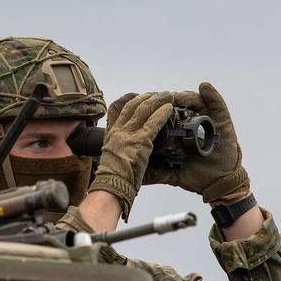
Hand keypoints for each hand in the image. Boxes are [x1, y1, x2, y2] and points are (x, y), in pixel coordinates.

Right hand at [88, 91, 173, 219]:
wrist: (111, 186)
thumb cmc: (112, 178)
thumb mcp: (110, 159)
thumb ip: (118, 150)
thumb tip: (124, 152)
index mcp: (111, 134)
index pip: (118, 109)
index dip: (129, 100)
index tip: (138, 96)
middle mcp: (119, 131)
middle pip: (133, 106)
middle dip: (147, 97)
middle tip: (158, 94)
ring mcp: (129, 135)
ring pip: (144, 110)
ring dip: (157, 101)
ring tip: (167, 96)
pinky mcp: (141, 142)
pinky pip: (153, 123)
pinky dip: (162, 114)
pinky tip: (169, 108)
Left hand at [144, 82, 249, 203]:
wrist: (219, 183)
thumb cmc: (197, 175)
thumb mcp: (173, 172)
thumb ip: (156, 173)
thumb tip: (138, 177)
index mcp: (179, 132)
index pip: (165, 115)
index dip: (155, 108)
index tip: (143, 105)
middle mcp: (192, 123)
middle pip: (178, 105)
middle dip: (167, 100)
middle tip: (159, 97)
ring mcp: (208, 120)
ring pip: (194, 101)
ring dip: (184, 96)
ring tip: (176, 96)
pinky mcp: (223, 121)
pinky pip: (217, 104)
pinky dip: (212, 95)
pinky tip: (204, 87)